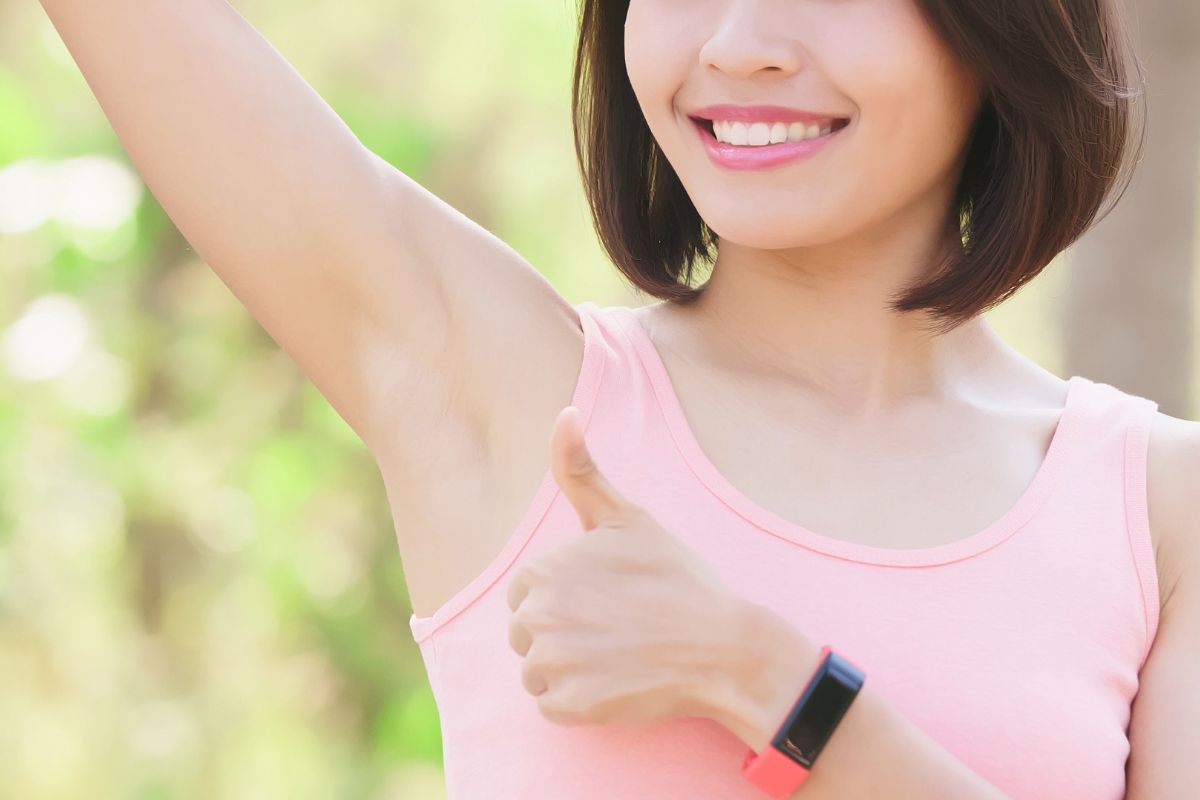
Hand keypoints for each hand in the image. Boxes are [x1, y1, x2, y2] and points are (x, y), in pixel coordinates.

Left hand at [505, 405, 747, 727]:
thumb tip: (564, 413)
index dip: (567, 594)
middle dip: (563, 631)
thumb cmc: (676, 578)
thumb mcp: (628, 517)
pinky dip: (579, 699)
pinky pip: (552, 705)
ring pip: (536, 669)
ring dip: (568, 667)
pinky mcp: (568, 706)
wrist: (723, 646)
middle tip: (617, 625)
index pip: (527, 591)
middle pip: (527, 631)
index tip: (607, 596)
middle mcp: (536, 617)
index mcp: (542, 571)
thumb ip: (582, 471)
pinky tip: (617, 681)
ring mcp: (552, 665)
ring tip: (617, 654)